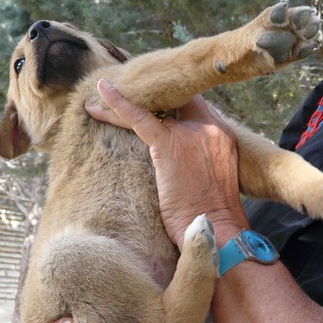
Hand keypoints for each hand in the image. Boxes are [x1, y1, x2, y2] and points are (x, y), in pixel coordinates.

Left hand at [86, 80, 247, 247]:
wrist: (216, 233)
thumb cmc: (210, 218)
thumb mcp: (213, 180)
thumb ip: (200, 160)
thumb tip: (179, 162)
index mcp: (222, 135)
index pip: (192, 104)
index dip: (170, 100)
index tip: (151, 100)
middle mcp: (210, 128)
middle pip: (173, 98)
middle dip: (149, 94)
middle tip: (125, 89)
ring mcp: (190, 134)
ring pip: (152, 107)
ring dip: (126, 100)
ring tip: (100, 96)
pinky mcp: (169, 146)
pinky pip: (139, 118)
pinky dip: (118, 104)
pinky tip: (101, 92)